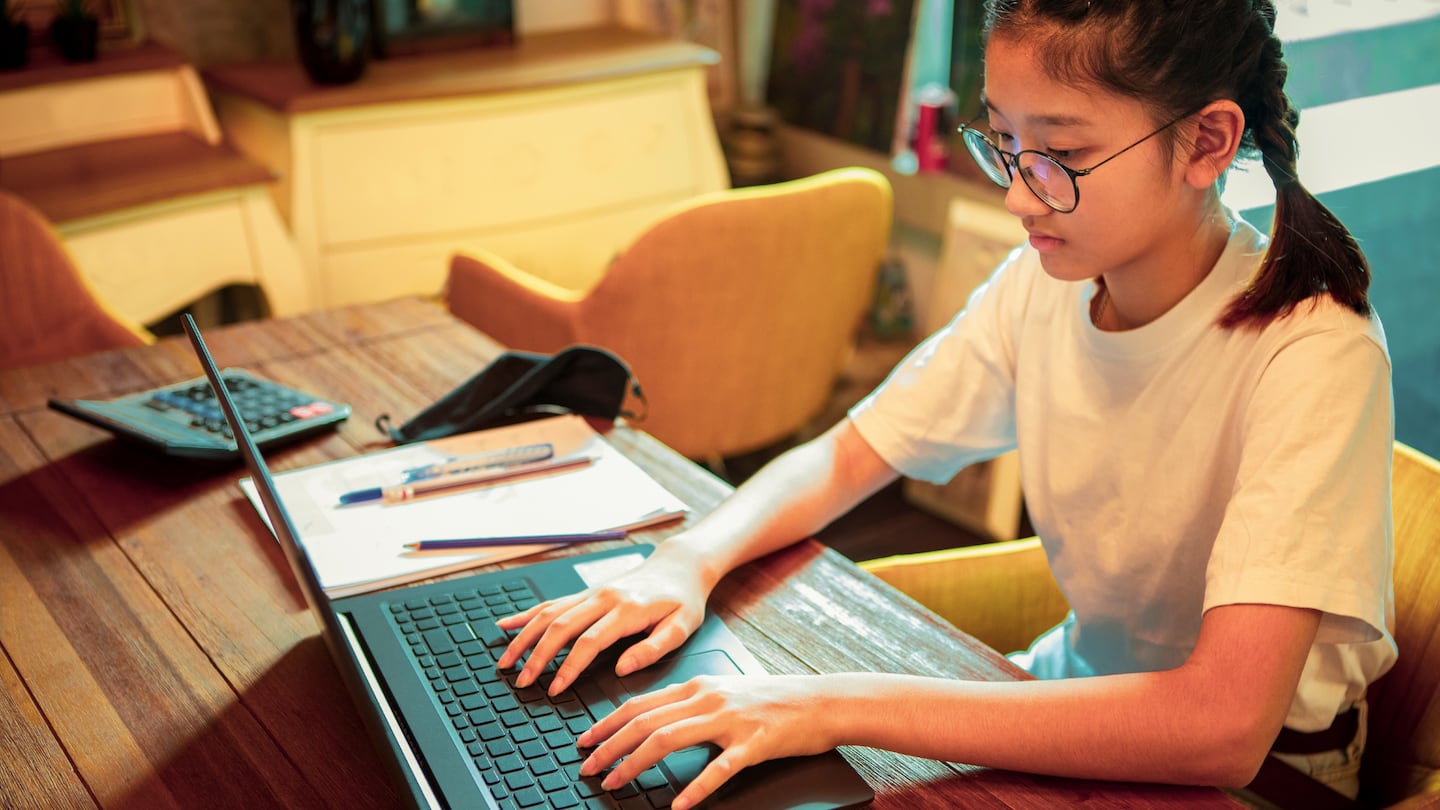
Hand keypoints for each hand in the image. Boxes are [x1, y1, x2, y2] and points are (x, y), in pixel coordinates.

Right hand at [495, 544, 710, 693]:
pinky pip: (552, 602)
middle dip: (537, 656)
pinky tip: (506, 624)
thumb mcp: (682, 626)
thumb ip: (653, 648)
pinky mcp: (587, 592)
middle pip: (560, 626)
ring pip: (549, 613)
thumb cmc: (683, 599)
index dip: (569, 667)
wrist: (679, 565)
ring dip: (525, 637)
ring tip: (506, 661)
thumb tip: (623, 668)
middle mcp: (604, 598)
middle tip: (522, 682)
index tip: (555, 689)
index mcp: (627, 610)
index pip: (589, 641)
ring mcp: (592, 593)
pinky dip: (527, 614)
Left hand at [576, 674, 835, 809]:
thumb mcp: (723, 693)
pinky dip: (695, 787)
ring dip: (635, 763)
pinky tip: (680, 804)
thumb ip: (688, 705)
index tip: (584, 742)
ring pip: (668, 739)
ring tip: (615, 784)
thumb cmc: (771, 702)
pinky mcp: (753, 743)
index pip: (639, 704)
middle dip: (609, 747)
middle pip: (645, 722)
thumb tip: (650, 722)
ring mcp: (729, 720)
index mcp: (697, 687)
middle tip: (587, 768)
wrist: (819, 701)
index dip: (606, 724)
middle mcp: (707, 699)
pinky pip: (719, 768)